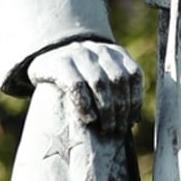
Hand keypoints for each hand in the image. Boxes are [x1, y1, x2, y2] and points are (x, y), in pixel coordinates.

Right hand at [27, 39, 143, 133]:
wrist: (44, 59)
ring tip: (106, 128)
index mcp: (114, 52)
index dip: (136, 100)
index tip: (132, 121)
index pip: (133, 74)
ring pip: (100, 83)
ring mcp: (78, 53)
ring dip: (106, 110)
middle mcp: (98, 50)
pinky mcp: (60, 63)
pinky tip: (88, 119)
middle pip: (118, 80)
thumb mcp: (100, 75)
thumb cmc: (77, 76)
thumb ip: (116, 90)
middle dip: (121, 109)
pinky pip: (77, 86)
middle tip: (118, 130)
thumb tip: (135, 120)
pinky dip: (85, 105)